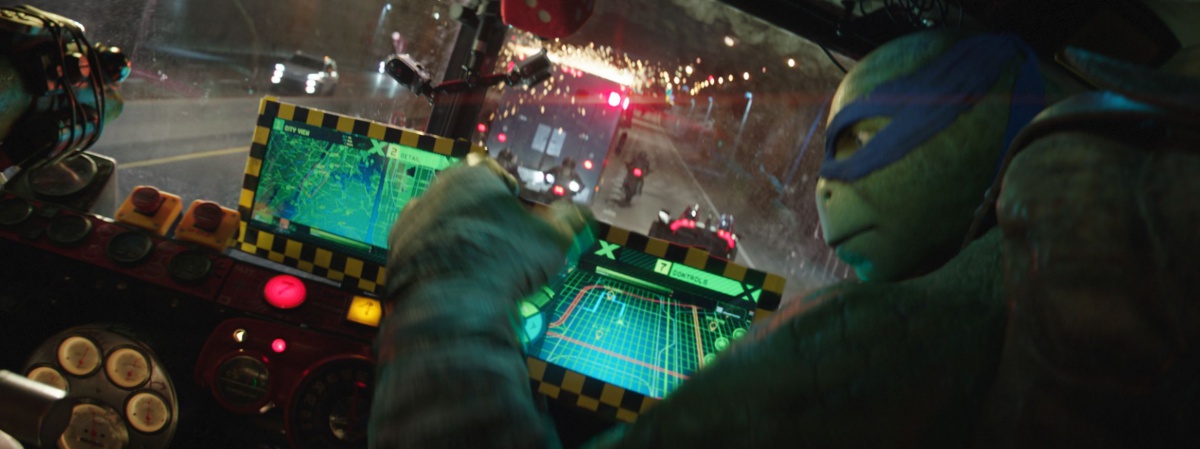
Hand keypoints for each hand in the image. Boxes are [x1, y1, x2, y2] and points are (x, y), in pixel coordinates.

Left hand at [385, 152, 593, 300]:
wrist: (451, 304)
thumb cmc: (503, 264)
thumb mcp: (553, 241)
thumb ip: (569, 221)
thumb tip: (582, 213)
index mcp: (475, 176)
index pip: (492, 170)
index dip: (508, 190)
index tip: (516, 208)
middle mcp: (439, 189)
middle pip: (464, 192)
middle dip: (481, 210)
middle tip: (500, 237)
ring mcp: (414, 217)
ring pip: (440, 217)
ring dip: (456, 231)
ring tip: (477, 260)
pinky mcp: (398, 247)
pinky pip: (421, 244)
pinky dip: (435, 255)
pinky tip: (454, 275)